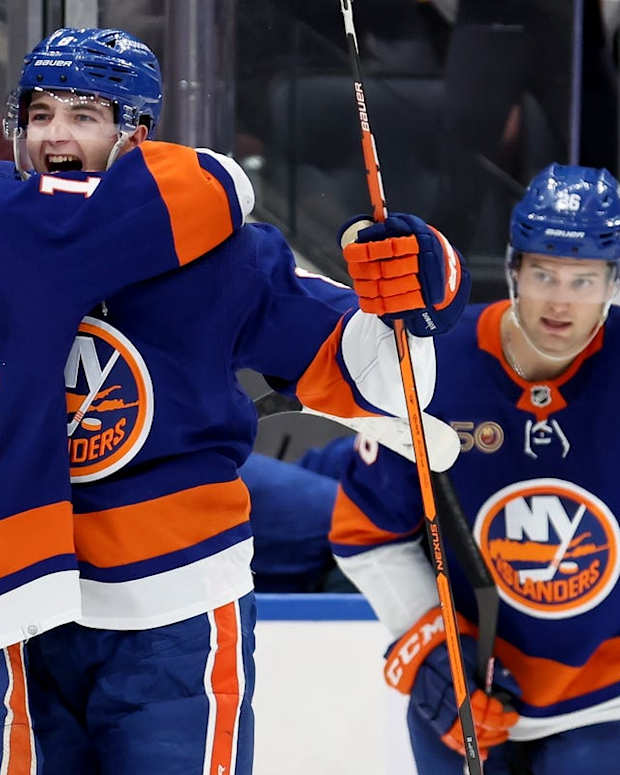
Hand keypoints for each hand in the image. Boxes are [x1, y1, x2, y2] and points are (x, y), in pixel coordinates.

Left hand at [340, 213, 470, 335]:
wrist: (442, 265)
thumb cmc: (418, 245)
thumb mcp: (408, 227)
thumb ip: (389, 226)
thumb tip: (370, 226)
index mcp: (421, 240)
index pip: (391, 247)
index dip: (367, 251)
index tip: (350, 252)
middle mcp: (425, 262)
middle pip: (386, 270)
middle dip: (363, 271)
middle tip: (353, 270)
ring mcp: (425, 283)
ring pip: (388, 289)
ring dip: (366, 289)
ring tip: (358, 285)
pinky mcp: (422, 300)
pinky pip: (394, 306)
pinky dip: (375, 305)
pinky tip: (365, 300)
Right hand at [384, 606, 519, 757]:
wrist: (415, 637)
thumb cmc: (443, 638)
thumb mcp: (471, 647)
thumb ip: (492, 669)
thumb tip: (511, 688)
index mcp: (456, 678)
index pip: (482, 708)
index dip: (500, 715)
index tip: (511, 712)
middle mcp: (443, 694)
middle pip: (473, 724)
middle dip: (494, 729)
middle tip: (506, 725)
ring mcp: (432, 704)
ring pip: (459, 733)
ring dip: (481, 739)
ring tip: (495, 737)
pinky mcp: (425, 708)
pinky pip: (444, 733)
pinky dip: (460, 744)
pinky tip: (474, 747)